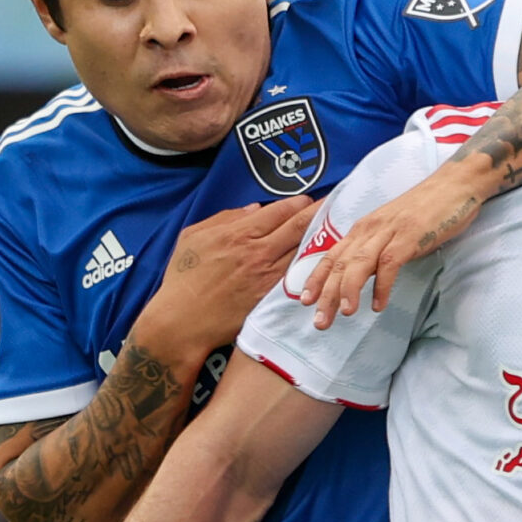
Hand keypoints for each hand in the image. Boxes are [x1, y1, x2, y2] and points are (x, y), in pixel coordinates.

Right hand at [136, 198, 317, 362]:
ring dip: (322, 241)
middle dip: (319, 214)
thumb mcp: (193, 237)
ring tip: (338, 232)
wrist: (183, 322)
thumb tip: (255, 210)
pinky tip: (324, 263)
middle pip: (297, 227)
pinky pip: (297, 278)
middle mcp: (257, 253)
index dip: (298, 203)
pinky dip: (312, 267)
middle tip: (335, 208)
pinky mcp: (271, 299)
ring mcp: (267, 277)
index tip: (310, 200)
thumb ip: (224, 218)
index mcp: (238, 233)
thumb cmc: (182, 279)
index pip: (278, 212)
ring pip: (303, 252)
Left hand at [299, 158, 482, 329]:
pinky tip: (378, 305)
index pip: (332, 255)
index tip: (304, 301)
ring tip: (344, 314)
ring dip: (349, 289)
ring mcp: (390, 231)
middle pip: (341, 264)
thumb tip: (363, 276)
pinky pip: (390, 263)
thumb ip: (376, 250)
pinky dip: (383, 285)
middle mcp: (370, 228)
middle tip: (319, 322)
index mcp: (363, 228)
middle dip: (327, 294)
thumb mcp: (392, 230)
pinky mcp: (410, 236)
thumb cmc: (425, 210)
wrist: (454, 185)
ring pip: (360, 263)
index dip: (316, 278)